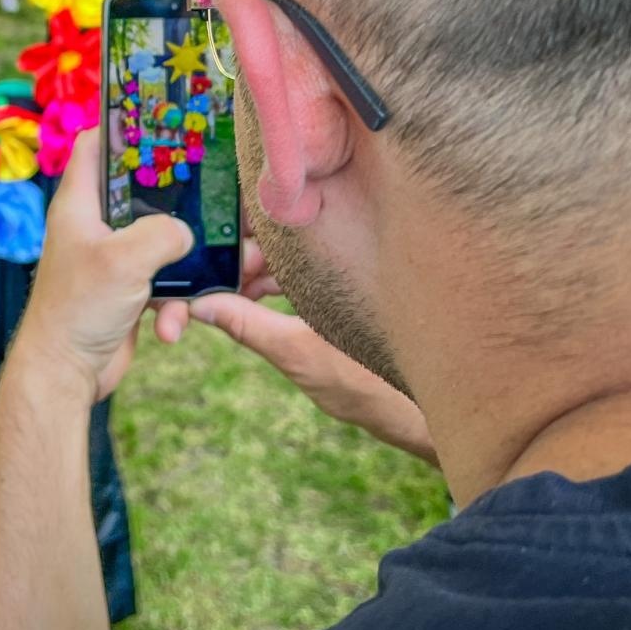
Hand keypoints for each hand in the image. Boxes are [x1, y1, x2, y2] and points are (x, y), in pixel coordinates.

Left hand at [14, 133, 193, 403]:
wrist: (65, 372)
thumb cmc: (78, 309)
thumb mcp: (125, 260)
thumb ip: (163, 233)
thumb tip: (186, 233)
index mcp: (80, 203)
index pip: (97, 144)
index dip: (125, 125)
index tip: (165, 119)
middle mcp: (95, 224)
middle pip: (142, 191)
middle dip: (180, 197)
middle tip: (214, 192)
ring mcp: (113, 257)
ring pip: (164, 241)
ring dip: (185, 266)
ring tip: (202, 283)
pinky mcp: (129, 288)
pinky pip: (166, 283)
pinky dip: (173, 305)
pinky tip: (169, 327)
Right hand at [155, 239, 436, 464]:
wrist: (429, 415)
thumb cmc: (376, 385)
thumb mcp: (298, 354)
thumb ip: (248, 324)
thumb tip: (201, 304)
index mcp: (340, 248)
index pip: (281, 215)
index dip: (243, 227)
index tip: (216, 251)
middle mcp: (349, 246)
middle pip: (282, 231)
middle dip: (244, 253)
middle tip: (218, 282)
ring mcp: (351, 265)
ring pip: (290, 252)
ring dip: (257, 270)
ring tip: (232, 296)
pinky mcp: (352, 284)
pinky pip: (304, 267)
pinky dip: (276, 280)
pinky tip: (257, 300)